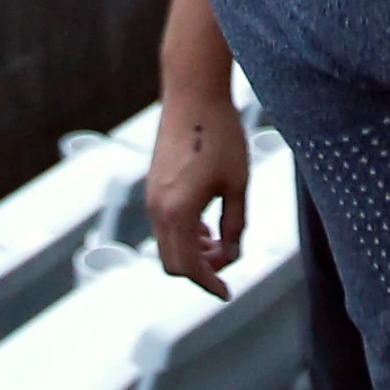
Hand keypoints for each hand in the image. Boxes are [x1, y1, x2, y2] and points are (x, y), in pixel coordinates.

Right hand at [144, 101, 248, 298]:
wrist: (193, 96)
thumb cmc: (221, 136)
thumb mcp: (238, 184)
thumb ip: (235, 224)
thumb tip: (231, 253)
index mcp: (178, 212)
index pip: (190, 267)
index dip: (210, 283)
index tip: (227, 293)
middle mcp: (158, 209)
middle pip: (173, 263)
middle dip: (200, 271)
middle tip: (227, 264)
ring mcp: (151, 198)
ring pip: (167, 245)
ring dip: (192, 252)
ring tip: (221, 242)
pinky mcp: (153, 186)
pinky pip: (165, 225)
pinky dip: (184, 235)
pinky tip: (207, 224)